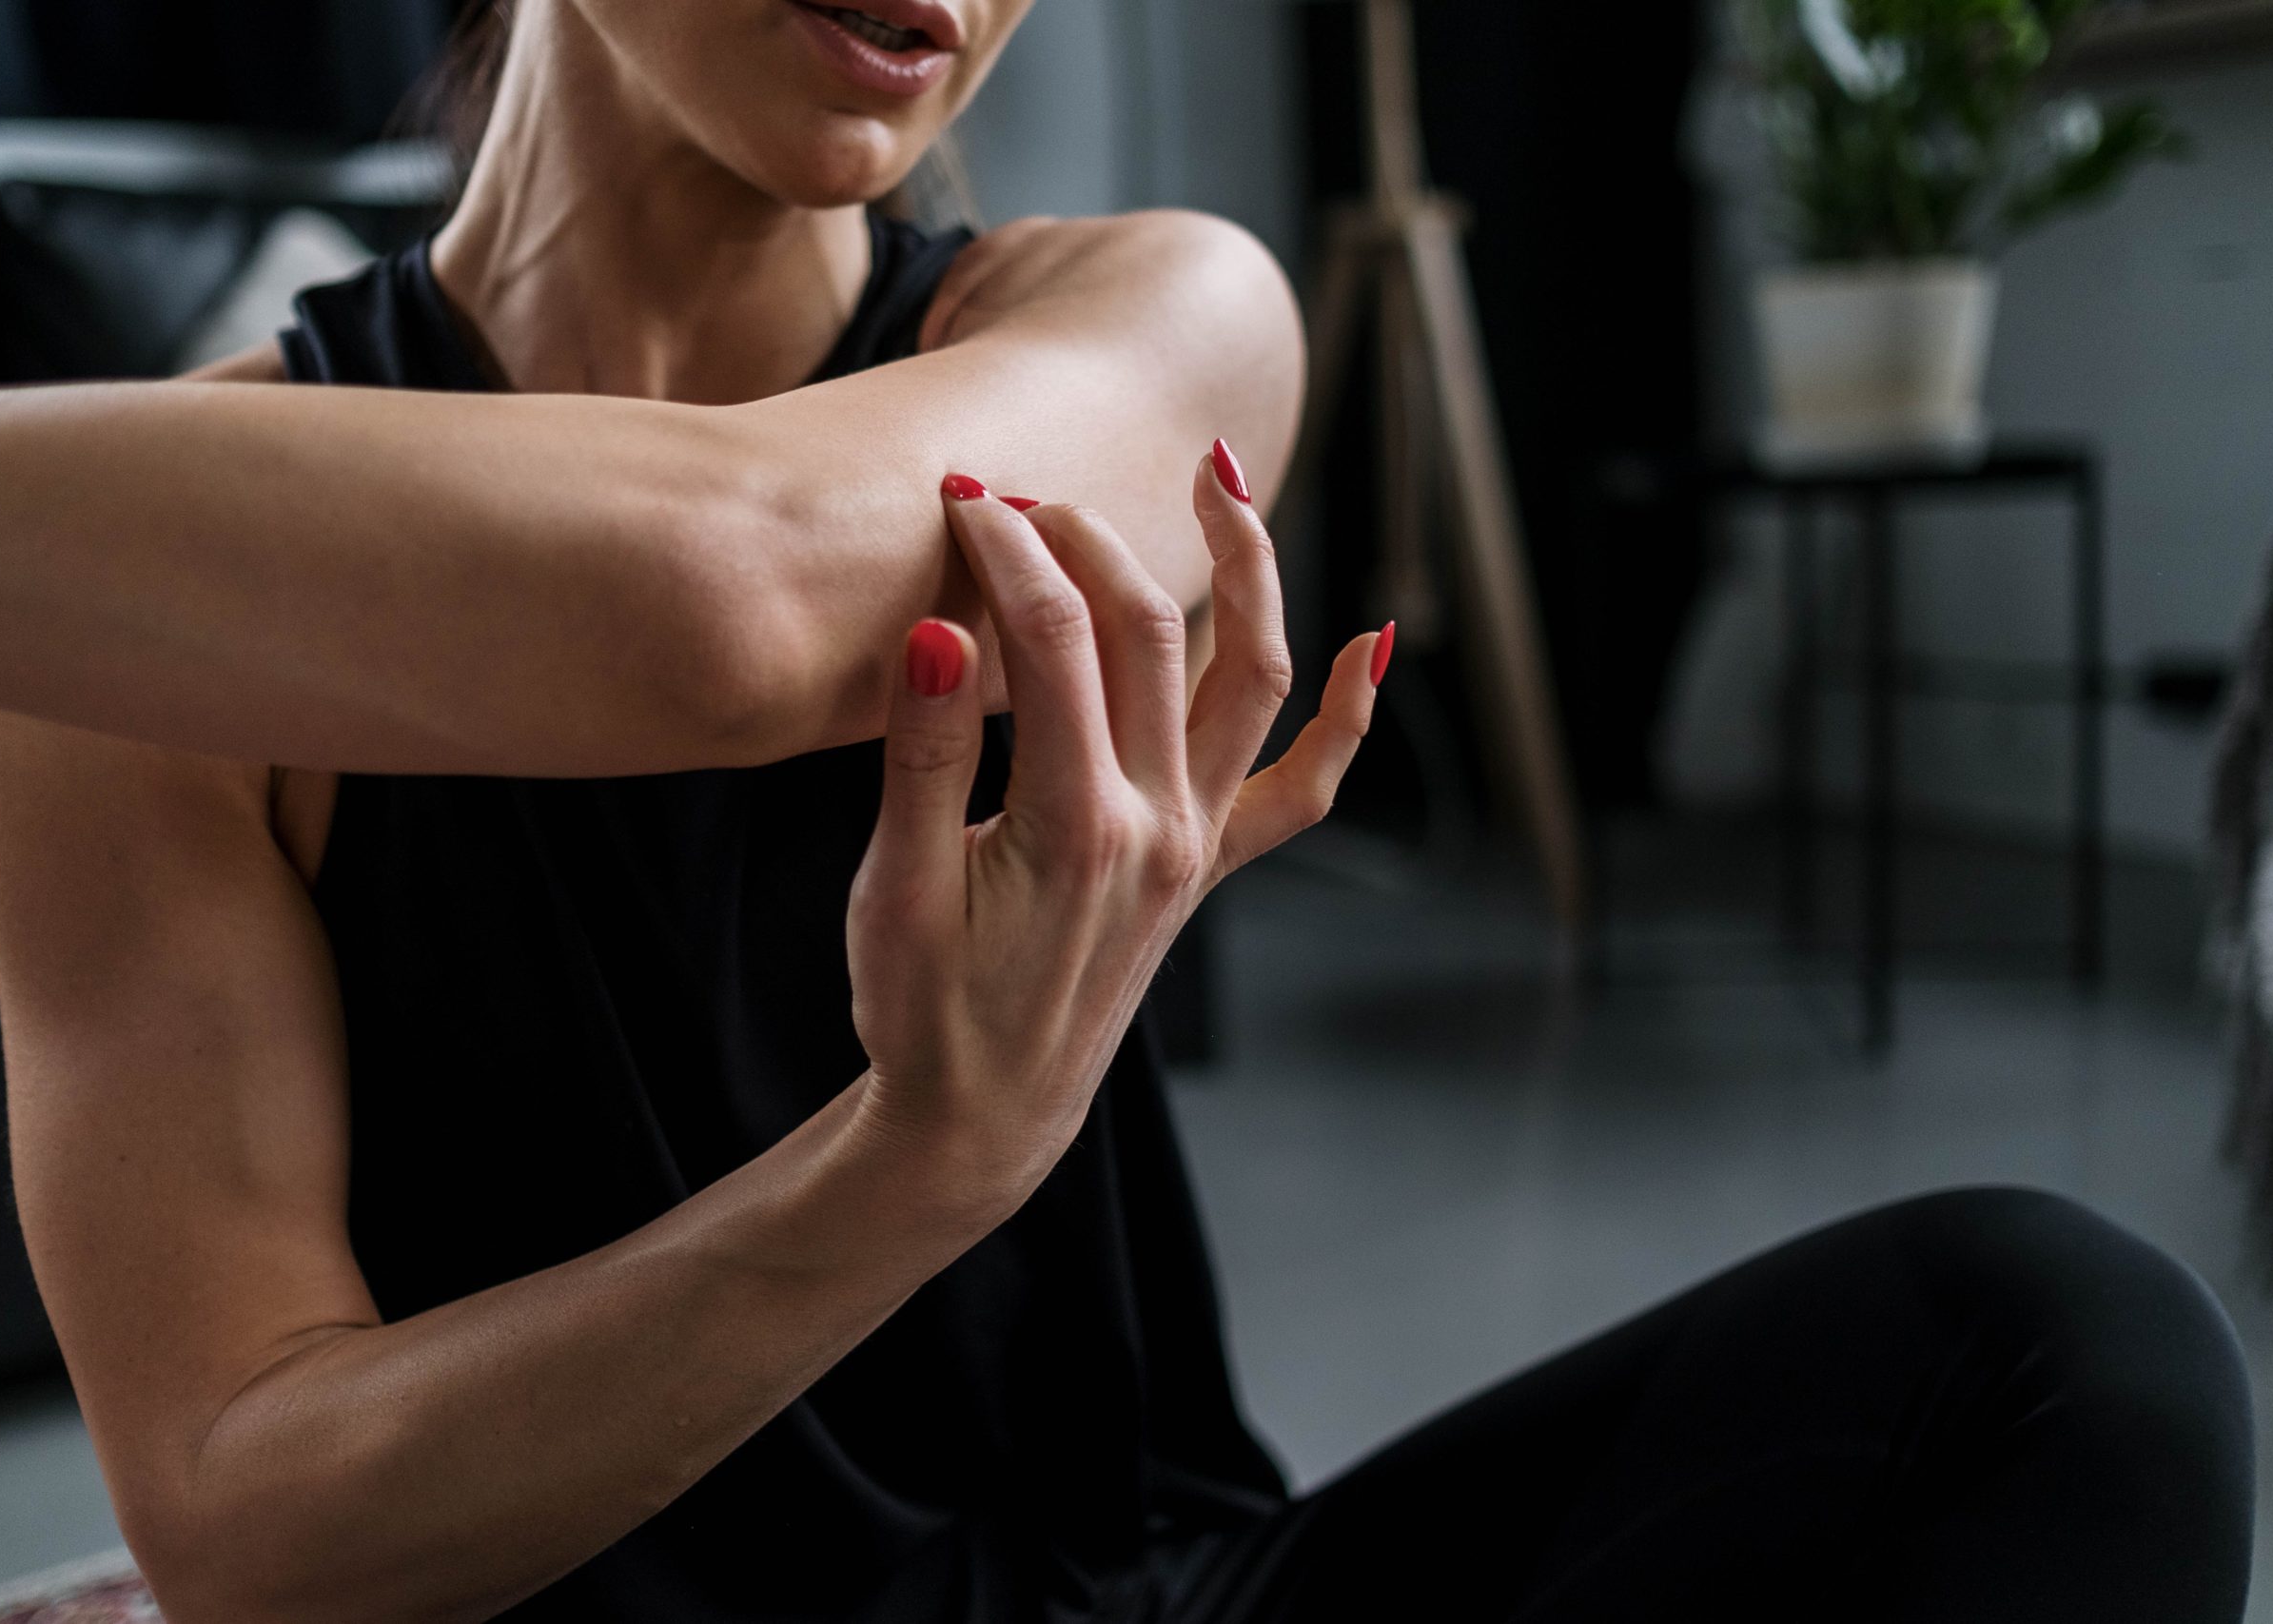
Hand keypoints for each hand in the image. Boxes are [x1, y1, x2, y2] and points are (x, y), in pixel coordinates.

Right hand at [847, 449, 1390, 1209]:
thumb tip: (938, 627)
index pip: (1053, 637)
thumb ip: (925, 756)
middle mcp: (1160, 829)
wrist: (980, 1118)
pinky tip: (1374, 643)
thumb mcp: (898, 890)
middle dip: (1085, 539)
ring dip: (1248, 570)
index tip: (955, 498)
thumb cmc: (923, 1011)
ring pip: (1253, 677)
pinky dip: (1347, 716)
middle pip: (1150, 631)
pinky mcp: (1205, 866)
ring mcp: (1195, 846)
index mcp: (1077, 827)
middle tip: (1013, 496)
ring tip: (1221, 478)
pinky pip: (1302, 787)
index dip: (1005, 549)